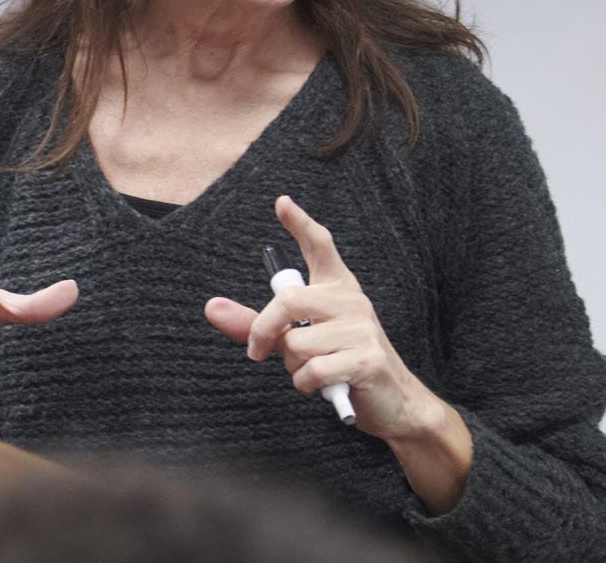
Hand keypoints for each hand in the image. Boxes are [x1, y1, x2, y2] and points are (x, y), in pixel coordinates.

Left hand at [203, 195, 446, 442]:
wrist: (393, 402)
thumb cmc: (341, 363)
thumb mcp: (299, 339)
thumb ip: (257, 324)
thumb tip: (211, 307)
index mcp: (337, 289)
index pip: (320, 246)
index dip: (300, 224)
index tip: (282, 203)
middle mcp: (352, 301)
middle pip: (288, 300)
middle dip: (263, 330)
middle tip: (258, 351)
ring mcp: (362, 329)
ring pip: (296, 343)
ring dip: (294, 367)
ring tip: (316, 370)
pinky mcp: (367, 359)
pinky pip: (313, 369)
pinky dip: (307, 384)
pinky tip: (325, 386)